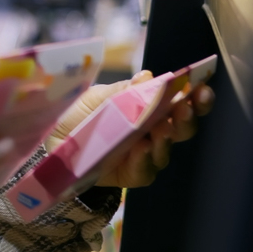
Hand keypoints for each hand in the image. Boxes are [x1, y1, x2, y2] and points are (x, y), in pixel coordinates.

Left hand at [44, 71, 214, 188]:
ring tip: (161, 128)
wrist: (50, 140)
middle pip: (181, 128)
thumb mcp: (98, 96)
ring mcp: (143, 155)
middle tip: (185, 108)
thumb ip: (124, 90)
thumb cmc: (79, 114)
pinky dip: (144, 159)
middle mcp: (153, 132)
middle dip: (187, 118)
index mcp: (150, 108)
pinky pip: (144, 170)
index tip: (202, 87)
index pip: (181, 103)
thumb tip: (149, 77)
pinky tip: (142, 148)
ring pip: (166, 150)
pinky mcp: (129, 174)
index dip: (196, 97)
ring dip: (166, 138)